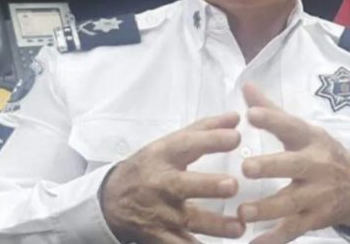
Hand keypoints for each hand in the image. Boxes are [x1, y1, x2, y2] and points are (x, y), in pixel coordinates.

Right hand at [101, 112, 245, 242]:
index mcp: (164, 156)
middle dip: (208, 186)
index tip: (235, 137)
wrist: (110, 201)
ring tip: (239, 228)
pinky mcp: (160, 237)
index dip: (211, 140)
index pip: (187, 144)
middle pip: (184, 185)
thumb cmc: (148, 168)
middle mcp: (162, 184)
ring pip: (188, 221)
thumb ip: (204, 131)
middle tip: (232, 186)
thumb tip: (236, 117)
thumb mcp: (169, 145)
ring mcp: (161, 213)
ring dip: (215, 226)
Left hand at [238, 84, 349, 243]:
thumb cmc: (320, 153)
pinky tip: (253, 243)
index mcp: (311, 140)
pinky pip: (293, 231)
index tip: (251, 114)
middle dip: (271, 167)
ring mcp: (317, 195)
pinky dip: (274, 239)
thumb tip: (246, 85)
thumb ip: (272, 111)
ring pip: (292, 203)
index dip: (272, 120)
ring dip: (267, 209)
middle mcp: (316, 166)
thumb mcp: (302, 130)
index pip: (291, 126)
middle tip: (246, 168)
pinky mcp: (315, 219)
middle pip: (294, 166)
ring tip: (243, 212)